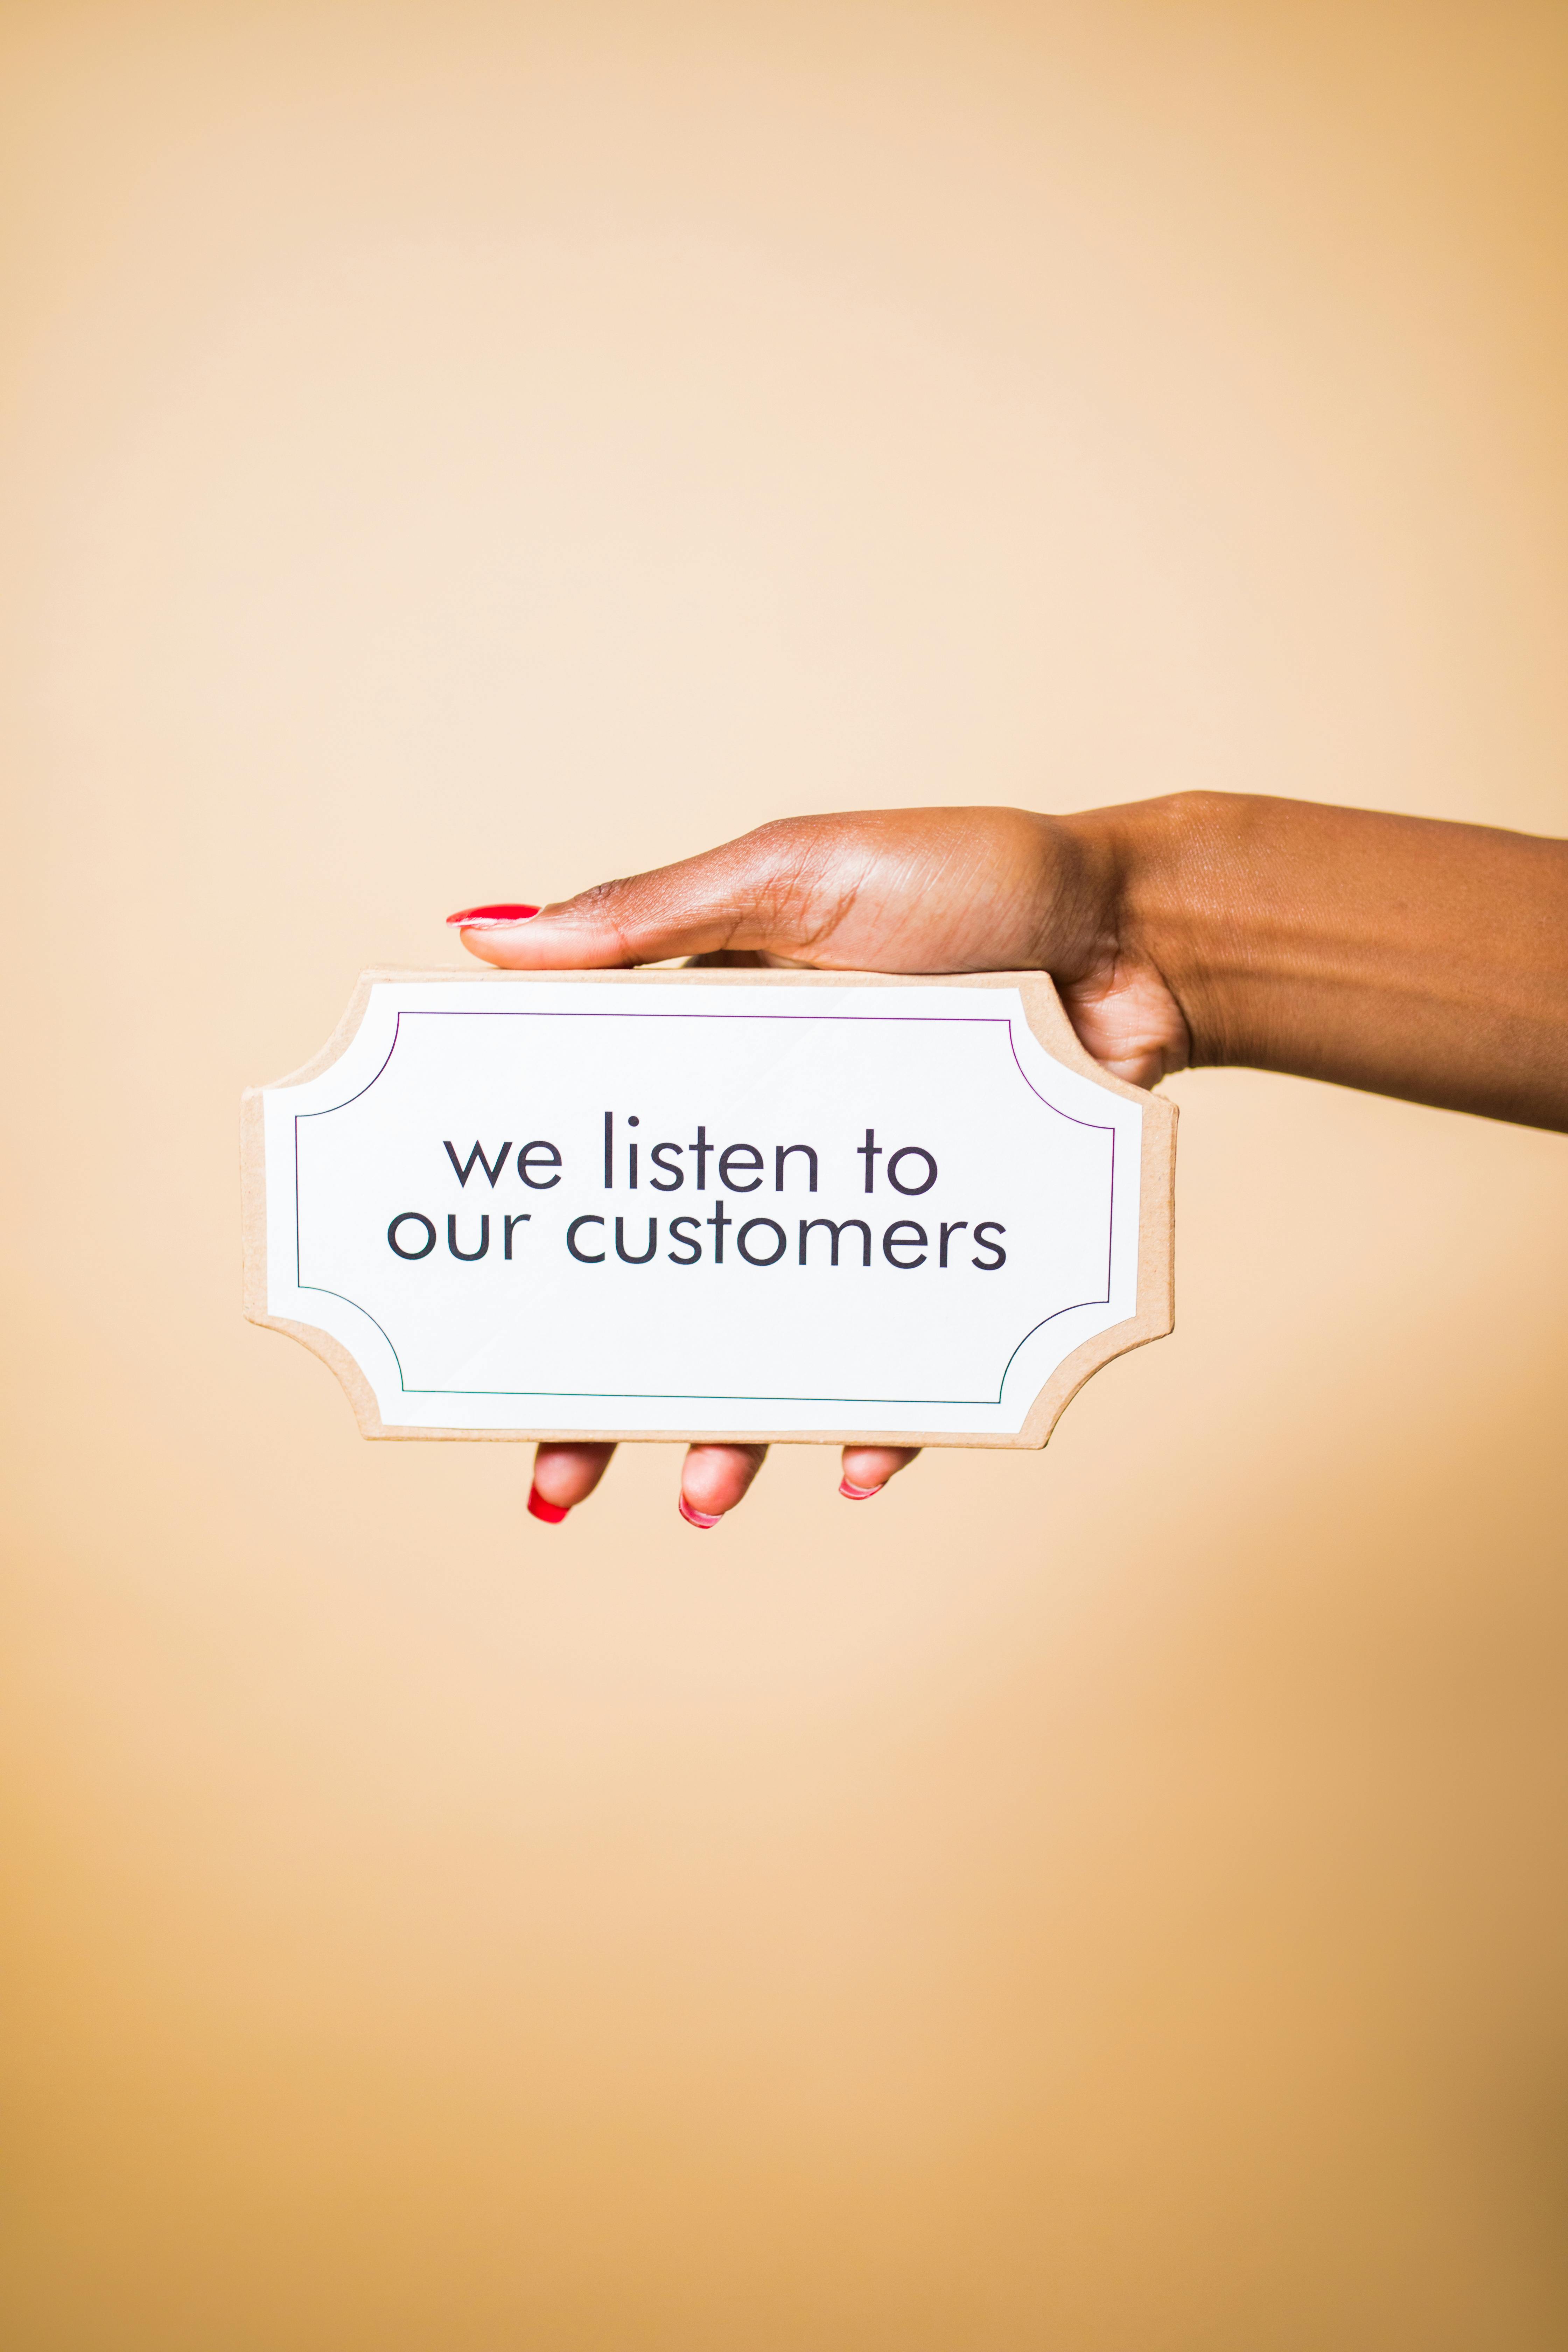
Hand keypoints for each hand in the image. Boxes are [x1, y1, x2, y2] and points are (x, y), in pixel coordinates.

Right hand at [448, 804, 1188, 1528]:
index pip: (602, 1165)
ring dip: (734, 1430)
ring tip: (702, 1494)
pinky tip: (858, 1467)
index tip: (473, 1318)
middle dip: (608, 1388)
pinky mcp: (951, 1249)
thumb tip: (481, 936)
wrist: (1136, 929)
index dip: (545, 1242)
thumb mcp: (787, 876)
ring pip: (780, 1342)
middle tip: (555, 1467)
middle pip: (674, 1283)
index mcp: (712, 1058)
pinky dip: (886, 1415)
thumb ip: (644, 916)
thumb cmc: (968, 875)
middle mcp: (777, 1150)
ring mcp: (862, 1209)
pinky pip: (912, 1356)